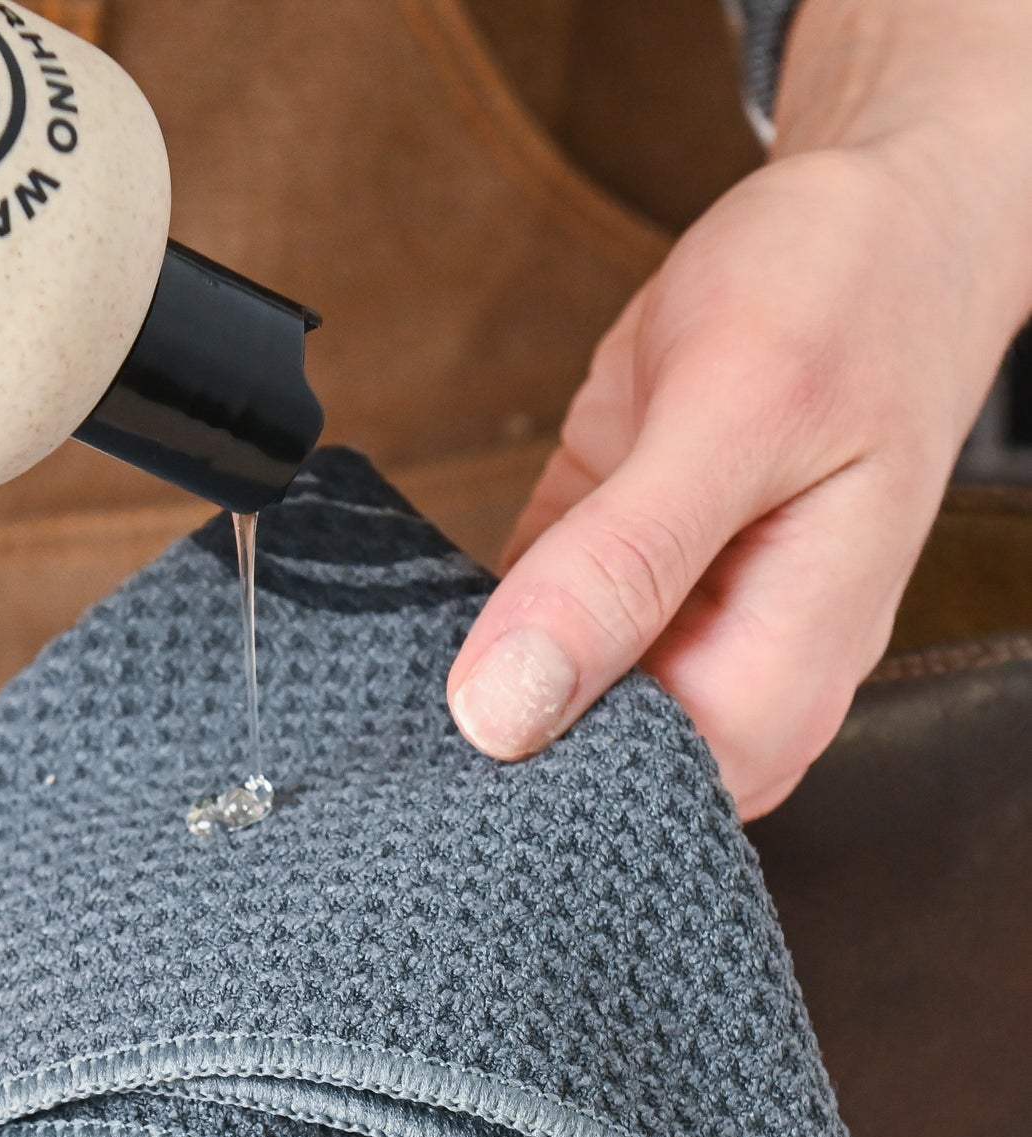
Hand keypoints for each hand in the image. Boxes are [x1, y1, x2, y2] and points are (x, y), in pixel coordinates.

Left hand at [447, 0, 1031, 818]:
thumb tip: (506, 709)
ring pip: (540, 702)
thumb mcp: (736, 416)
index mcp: (776, 681)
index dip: (517, 787)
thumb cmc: (851, 298)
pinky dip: (469, 622)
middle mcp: (723, 675)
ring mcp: (665, 628)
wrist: (875, 217)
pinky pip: (522, 629)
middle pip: (576, 766)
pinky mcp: (610, 577)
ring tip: (384, 664)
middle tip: (381, 715)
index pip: (625, 800)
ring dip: (465, 684)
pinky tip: (414, 613)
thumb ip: (625, 566)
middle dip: (480, 742)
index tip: (425, 757)